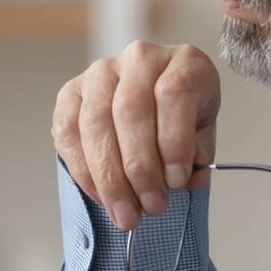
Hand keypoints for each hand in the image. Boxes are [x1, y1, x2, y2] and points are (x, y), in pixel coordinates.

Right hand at [53, 42, 221, 229]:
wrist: (155, 103)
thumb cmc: (182, 119)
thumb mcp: (203, 133)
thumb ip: (197, 153)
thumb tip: (183, 178)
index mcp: (182, 62)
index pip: (174, 93)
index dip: (174, 140)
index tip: (178, 181)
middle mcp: (139, 59)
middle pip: (130, 110)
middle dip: (139, 168)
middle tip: (151, 207)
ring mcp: (100, 73)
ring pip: (95, 122)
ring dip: (109, 176)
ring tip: (125, 212)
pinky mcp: (71, 92)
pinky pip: (67, 131)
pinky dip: (83, 169)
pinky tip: (101, 195)